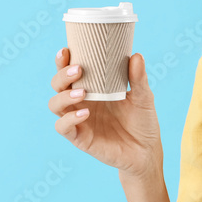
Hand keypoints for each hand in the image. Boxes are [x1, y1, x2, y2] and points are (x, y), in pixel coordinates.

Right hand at [49, 48, 162, 179]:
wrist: (146, 151)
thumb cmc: (142, 121)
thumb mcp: (143, 97)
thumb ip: (138, 78)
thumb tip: (136, 55)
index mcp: (92, 88)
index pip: (70, 71)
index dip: (62, 61)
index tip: (66, 50)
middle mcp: (81, 102)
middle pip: (57, 85)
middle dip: (62, 75)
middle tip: (78, 70)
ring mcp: (78, 120)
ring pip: (54, 104)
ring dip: (64, 96)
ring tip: (82, 93)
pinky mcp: (80, 138)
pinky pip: (63, 127)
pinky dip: (69, 119)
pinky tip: (84, 113)